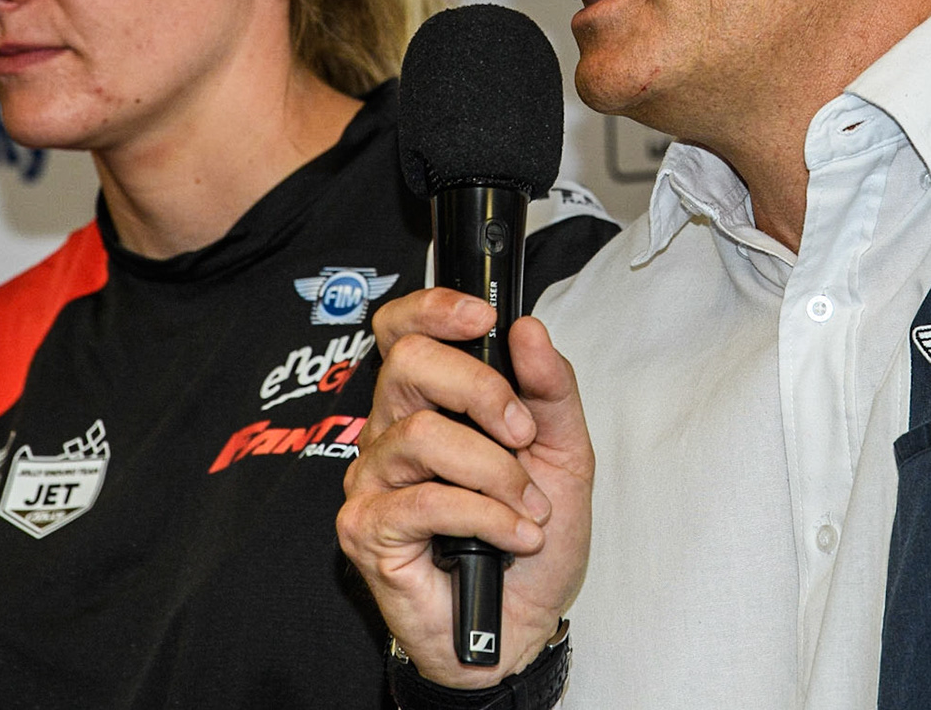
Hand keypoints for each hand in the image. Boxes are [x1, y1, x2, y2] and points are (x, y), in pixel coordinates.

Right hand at [338, 289, 592, 687]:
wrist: (523, 621)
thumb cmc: (533, 537)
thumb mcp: (564, 452)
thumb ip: (550, 389)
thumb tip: (527, 330)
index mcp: (432, 404)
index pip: (403, 331)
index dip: (433, 309)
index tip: (483, 317)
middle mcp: (392, 433)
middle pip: (409, 365)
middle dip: (480, 389)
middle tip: (522, 432)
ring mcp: (372, 480)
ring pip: (423, 435)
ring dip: (494, 471)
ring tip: (528, 507)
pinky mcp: (366, 528)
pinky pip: (425, 500)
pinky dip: (485, 515)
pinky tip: (513, 534)